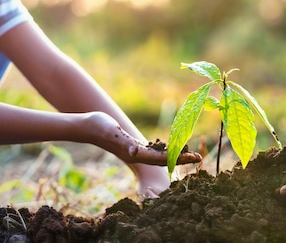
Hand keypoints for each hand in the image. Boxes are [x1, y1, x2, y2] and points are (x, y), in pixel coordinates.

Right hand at [82, 112, 201, 165]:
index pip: (162, 159)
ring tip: (190, 152)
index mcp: (134, 153)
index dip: (179, 158)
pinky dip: (165, 149)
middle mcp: (136, 154)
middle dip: (181, 159)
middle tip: (199, 158)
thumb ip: (124, 143)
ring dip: (175, 155)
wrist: (87, 126)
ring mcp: (134, 151)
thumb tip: (134, 152)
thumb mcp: (112, 133)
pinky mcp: (132, 145)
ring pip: (160, 156)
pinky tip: (171, 147)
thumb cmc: (99, 126)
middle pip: (164, 160)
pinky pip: (153, 150)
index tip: (194, 158)